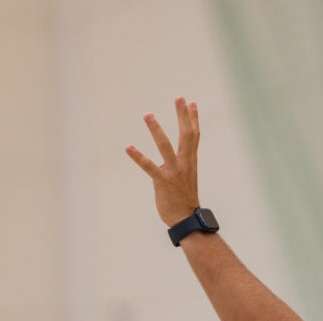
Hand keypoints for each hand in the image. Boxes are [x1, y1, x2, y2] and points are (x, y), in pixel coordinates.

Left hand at [126, 97, 200, 226]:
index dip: (193, 118)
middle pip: (186, 135)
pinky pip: (149, 167)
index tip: (192, 103)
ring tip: (148, 114)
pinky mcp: (162, 182)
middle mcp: (184, 163)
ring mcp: (174, 172)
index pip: (194, 136)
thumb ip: (182, 164)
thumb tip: (179, 157)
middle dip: (183, 116)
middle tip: (180, 97)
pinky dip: (138, 157)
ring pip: (166, 146)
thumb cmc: (185, 201)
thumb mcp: (187, 178)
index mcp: (190, 162)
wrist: (187, 220)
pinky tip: (128, 148)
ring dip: (156, 130)